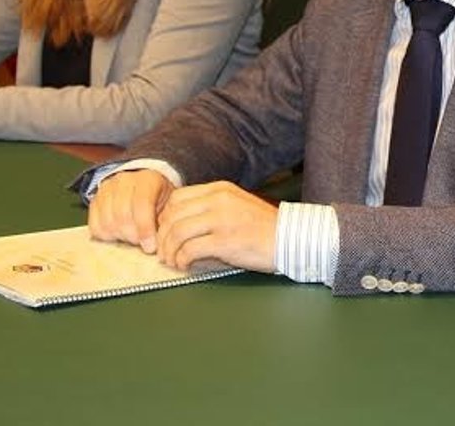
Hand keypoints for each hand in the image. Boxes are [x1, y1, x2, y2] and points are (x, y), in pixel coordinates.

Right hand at [89, 169, 172, 253]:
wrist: (142, 184)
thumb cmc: (158, 197)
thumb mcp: (168, 204)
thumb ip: (165, 220)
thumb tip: (157, 242)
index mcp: (147, 180)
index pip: (142, 205)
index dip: (145, 230)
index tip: (150, 247)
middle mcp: (124, 181)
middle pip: (122, 216)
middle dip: (133, 236)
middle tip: (141, 242)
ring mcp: (106, 189)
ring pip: (107, 223)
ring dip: (120, 237)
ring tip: (131, 236)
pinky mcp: (94, 200)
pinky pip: (95, 225)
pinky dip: (106, 235)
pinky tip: (118, 233)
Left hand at [155, 181, 278, 272]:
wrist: (291, 238)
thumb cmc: (265, 227)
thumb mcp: (237, 205)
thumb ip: (213, 207)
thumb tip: (182, 223)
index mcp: (220, 190)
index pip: (178, 198)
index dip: (165, 216)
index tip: (166, 232)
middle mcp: (219, 200)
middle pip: (173, 215)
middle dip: (162, 236)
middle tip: (163, 250)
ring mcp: (222, 220)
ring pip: (177, 232)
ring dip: (169, 250)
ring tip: (172, 260)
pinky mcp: (225, 241)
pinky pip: (190, 250)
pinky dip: (182, 260)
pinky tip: (185, 265)